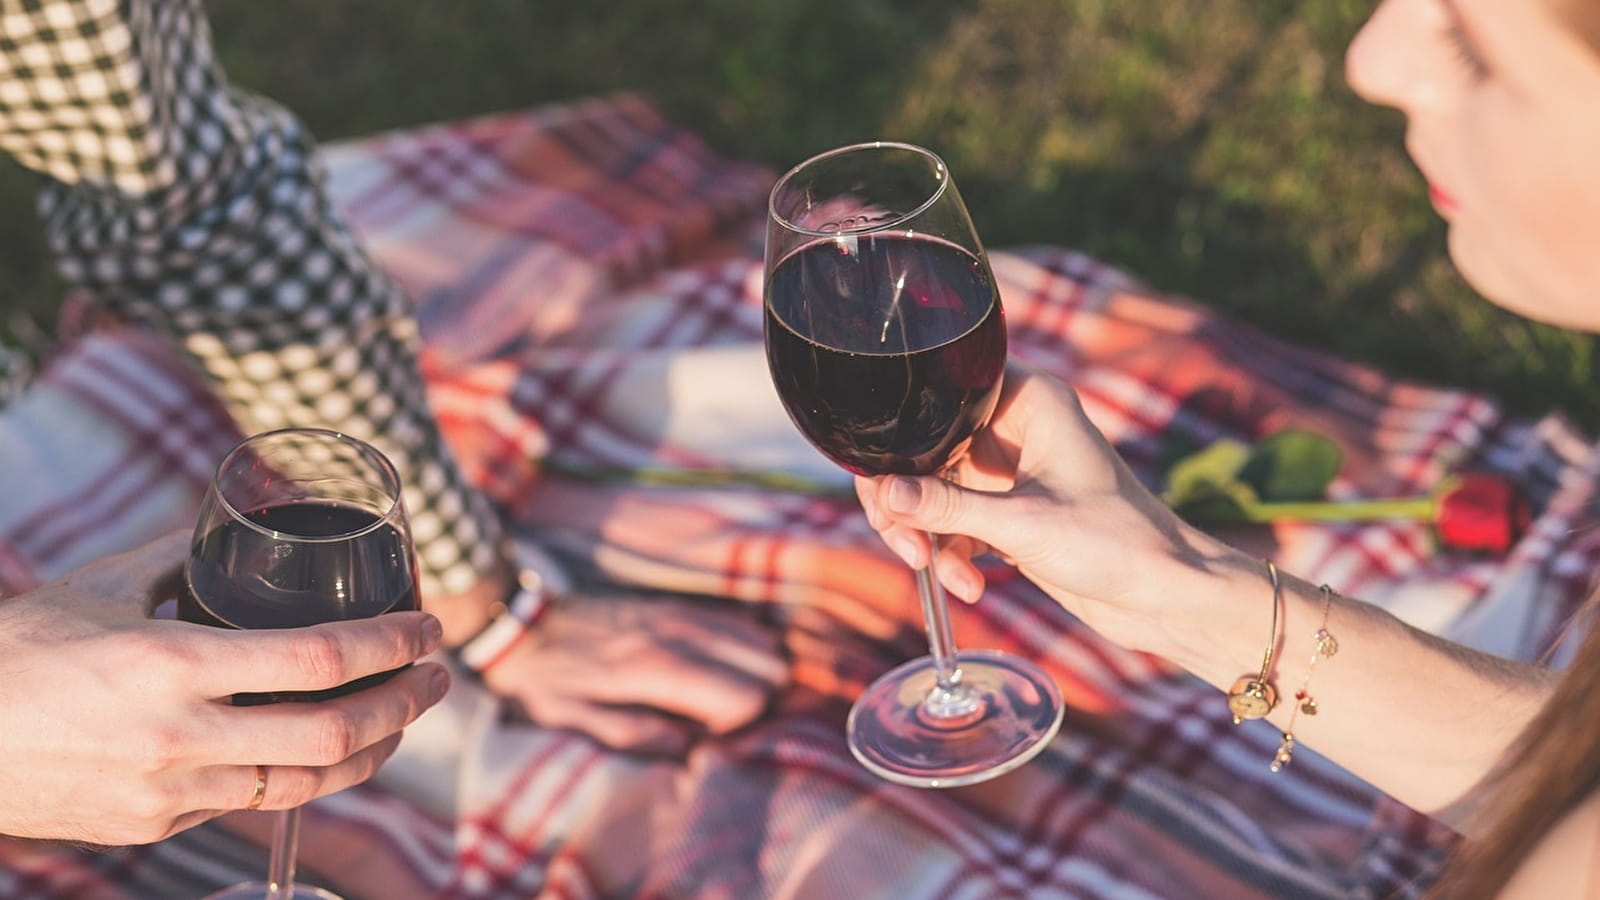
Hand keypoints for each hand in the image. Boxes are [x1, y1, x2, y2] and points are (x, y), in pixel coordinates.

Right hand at [0, 532, 449, 845]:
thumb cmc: (19, 650)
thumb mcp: (100, 587)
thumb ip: (179, 559)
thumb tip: (239, 531)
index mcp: (168, 663)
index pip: (318, 658)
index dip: (391, 645)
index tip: (428, 629)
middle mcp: (177, 735)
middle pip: (334, 733)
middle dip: (406, 704)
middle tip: (439, 677)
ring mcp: (168, 791)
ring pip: (307, 783)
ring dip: (372, 750)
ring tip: (403, 717)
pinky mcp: (156, 825)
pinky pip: (254, 802)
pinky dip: (306, 776)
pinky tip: (330, 750)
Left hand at [480, 592, 787, 754]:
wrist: (522, 624)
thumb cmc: (544, 681)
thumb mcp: (572, 720)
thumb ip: (632, 735)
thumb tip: (687, 747)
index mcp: (656, 668)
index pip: (746, 695)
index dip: (741, 726)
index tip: (709, 738)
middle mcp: (681, 633)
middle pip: (770, 666)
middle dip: (761, 699)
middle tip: (722, 720)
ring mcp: (685, 613)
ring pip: (764, 641)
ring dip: (757, 674)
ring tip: (721, 697)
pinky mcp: (682, 604)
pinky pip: (743, 622)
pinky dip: (748, 649)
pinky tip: (721, 671)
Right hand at [855, 367, 1246, 656]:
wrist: (1165, 596)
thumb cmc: (1116, 543)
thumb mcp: (1023, 525)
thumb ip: (946, 508)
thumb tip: (882, 495)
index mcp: (1029, 400)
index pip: (943, 392)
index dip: (906, 433)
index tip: (888, 482)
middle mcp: (1015, 427)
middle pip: (926, 450)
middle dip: (908, 503)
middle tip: (907, 544)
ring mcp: (1009, 472)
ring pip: (933, 492)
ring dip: (928, 536)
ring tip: (939, 573)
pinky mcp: (1009, 512)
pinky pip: (954, 524)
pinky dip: (952, 555)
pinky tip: (969, 585)